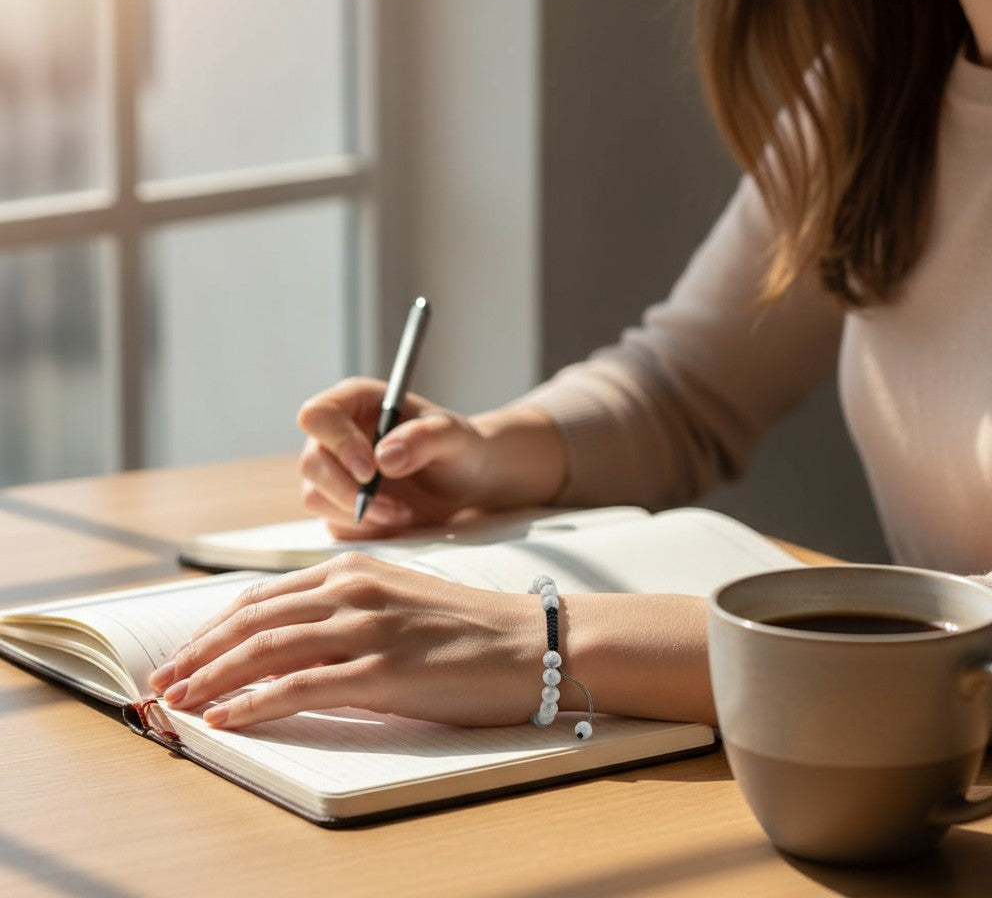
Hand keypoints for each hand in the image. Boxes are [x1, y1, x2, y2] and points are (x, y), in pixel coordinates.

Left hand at [148, 552, 538, 730]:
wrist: (533, 641)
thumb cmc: (469, 627)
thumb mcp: (399, 599)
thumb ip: (347, 609)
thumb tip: (291, 638)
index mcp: (354, 569)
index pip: (263, 597)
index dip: (214, 627)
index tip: (185, 652)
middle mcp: (353, 590)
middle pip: (253, 620)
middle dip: (198, 652)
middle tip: (162, 680)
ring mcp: (368, 628)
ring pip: (266, 650)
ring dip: (212, 678)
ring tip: (177, 702)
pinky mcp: (384, 671)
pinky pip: (301, 687)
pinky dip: (254, 704)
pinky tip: (225, 719)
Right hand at [296, 378, 565, 538]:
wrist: (467, 481)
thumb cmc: (459, 447)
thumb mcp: (453, 436)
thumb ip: (424, 439)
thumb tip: (384, 457)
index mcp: (356, 401)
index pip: (318, 415)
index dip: (338, 443)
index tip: (370, 471)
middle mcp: (336, 434)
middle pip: (312, 462)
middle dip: (350, 491)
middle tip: (396, 508)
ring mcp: (333, 470)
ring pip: (316, 497)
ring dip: (360, 515)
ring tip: (404, 513)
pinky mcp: (338, 503)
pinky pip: (333, 523)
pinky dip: (365, 530)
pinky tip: (397, 520)